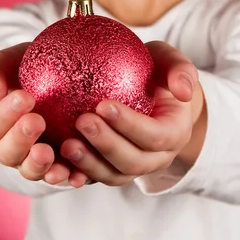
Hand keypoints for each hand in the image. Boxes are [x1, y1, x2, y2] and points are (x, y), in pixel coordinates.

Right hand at [0, 43, 73, 184]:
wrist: (57, 73)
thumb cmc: (25, 66)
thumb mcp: (6, 62)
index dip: (4, 115)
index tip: (25, 97)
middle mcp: (9, 147)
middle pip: (7, 153)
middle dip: (21, 139)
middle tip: (37, 121)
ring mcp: (33, 159)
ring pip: (30, 171)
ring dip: (38, 165)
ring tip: (48, 153)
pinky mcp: (60, 165)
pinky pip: (63, 177)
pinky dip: (68, 178)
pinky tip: (77, 176)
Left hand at [60, 41, 204, 187]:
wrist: (147, 93)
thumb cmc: (156, 72)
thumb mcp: (170, 61)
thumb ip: (181, 70)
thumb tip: (183, 91)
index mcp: (174, 133)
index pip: (154, 135)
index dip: (130, 125)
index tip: (102, 105)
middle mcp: (156, 157)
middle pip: (132, 161)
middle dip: (106, 144)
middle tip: (82, 122)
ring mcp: (133, 167)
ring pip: (113, 175)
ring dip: (89, 164)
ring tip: (65, 146)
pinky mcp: (111, 170)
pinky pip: (94, 178)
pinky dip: (76, 175)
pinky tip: (55, 166)